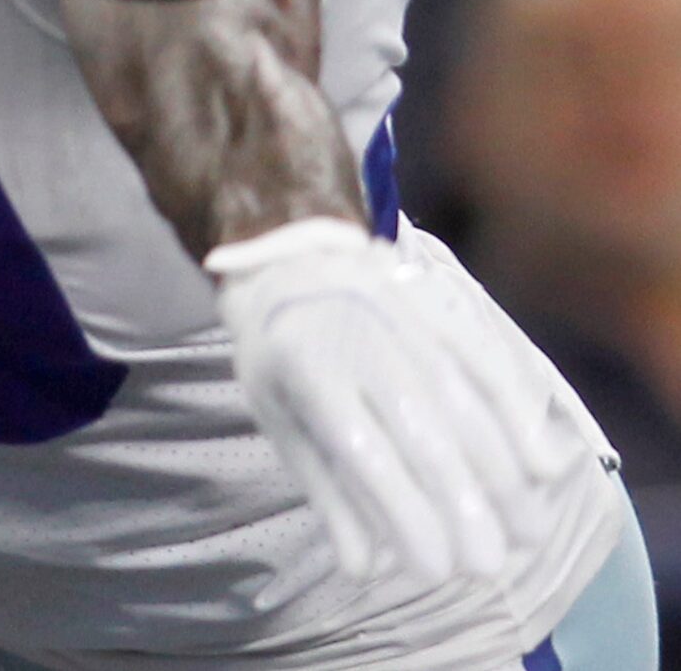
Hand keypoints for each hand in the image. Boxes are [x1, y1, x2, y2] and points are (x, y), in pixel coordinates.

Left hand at [207, 217, 596, 588]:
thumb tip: (362, 566)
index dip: (405, 514)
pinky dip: (520, 415)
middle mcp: (360, 339)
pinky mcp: (439, 306)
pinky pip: (488, 362)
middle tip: (492, 564)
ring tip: (526, 530)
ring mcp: (405, 318)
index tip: (437, 570)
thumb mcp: (277, 411)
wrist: (288, 251)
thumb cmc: (278, 347)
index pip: (365, 453)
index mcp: (306, 367)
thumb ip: (323, 486)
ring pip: (465, 402)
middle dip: (464, 505)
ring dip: (502, 472)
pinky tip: (544, 463)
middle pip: (424, 432)